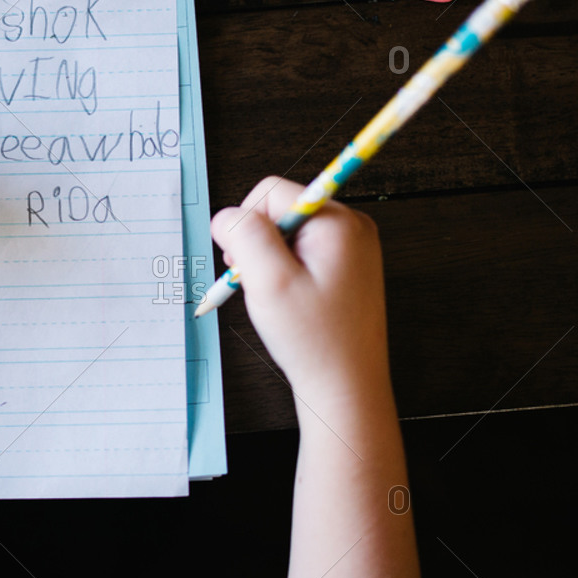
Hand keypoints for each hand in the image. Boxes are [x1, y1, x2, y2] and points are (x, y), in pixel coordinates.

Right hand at [210, 176, 390, 404]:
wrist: (347, 386)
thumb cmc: (315, 341)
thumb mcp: (269, 282)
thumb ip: (244, 236)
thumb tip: (226, 215)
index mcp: (337, 222)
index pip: (270, 191)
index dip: (245, 225)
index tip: (242, 264)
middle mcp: (350, 227)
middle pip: (280, 210)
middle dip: (258, 245)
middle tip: (257, 284)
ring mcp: (351, 248)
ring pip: (288, 234)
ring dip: (270, 261)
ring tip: (275, 297)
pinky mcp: (347, 267)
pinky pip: (303, 253)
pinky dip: (286, 273)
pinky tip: (289, 301)